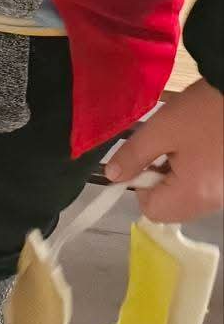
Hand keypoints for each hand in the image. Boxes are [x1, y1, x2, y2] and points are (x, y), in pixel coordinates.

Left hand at [105, 80, 223, 222]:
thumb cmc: (200, 112)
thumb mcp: (161, 129)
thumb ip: (134, 154)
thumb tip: (111, 176)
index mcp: (194, 194)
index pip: (152, 211)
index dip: (139, 185)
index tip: (142, 159)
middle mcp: (211, 203)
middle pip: (171, 207)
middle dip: (157, 180)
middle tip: (162, 148)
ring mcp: (222, 195)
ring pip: (186, 197)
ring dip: (174, 175)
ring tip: (179, 144)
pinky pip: (201, 187)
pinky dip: (191, 172)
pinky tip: (194, 146)